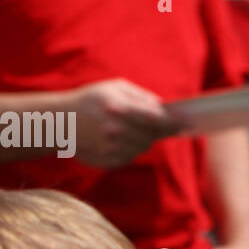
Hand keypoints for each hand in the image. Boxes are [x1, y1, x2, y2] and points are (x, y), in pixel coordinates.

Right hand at [68, 79, 187, 168]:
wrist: (60, 122)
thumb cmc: (90, 100)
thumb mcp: (114, 88)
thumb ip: (142, 97)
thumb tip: (164, 108)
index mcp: (117, 108)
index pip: (155, 119)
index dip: (174, 122)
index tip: (188, 122)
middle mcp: (114, 130)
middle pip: (152, 136)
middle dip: (158, 130)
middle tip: (162, 125)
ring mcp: (110, 148)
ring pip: (142, 147)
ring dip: (143, 139)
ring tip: (130, 128)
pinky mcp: (107, 161)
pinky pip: (130, 156)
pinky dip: (130, 148)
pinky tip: (118, 138)